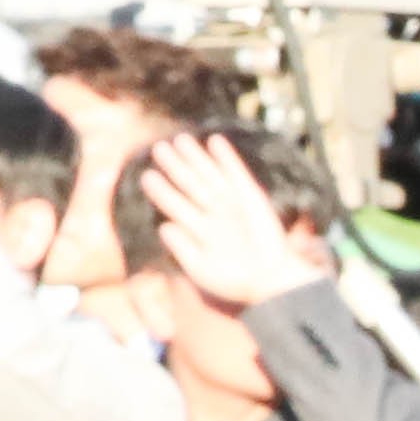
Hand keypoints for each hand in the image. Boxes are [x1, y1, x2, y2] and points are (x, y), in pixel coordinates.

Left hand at [142, 131, 329, 313]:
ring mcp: (232, 203)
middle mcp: (213, 213)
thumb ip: (182, 248)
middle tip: (159, 148)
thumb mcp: (202, 269)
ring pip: (209, 174)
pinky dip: (226, 157)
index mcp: (198, 230)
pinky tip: (214, 141)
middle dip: (175, 166)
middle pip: (189, 184)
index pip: (175, 205)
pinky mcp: (251, 196)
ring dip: (196, 157)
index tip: (148, 176)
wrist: (272, 278)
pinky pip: (236, 172)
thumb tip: (163, 226)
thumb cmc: (235, 281)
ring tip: (180, 139)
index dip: (161, 190)